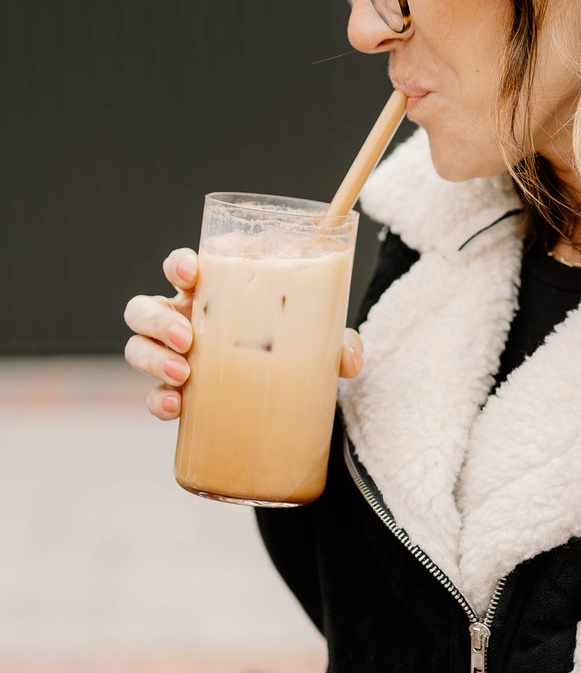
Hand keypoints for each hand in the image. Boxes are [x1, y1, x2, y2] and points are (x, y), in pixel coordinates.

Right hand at [123, 249, 363, 419]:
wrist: (288, 399)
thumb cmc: (293, 350)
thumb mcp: (318, 342)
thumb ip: (338, 344)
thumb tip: (351, 359)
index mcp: (213, 294)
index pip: (182, 268)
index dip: (177, 264)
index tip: (191, 271)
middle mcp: (185, 320)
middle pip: (145, 307)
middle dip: (159, 318)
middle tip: (188, 337)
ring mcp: (175, 357)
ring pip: (138, 347)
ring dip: (152, 357)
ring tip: (185, 373)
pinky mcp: (177, 394)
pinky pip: (153, 396)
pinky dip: (158, 401)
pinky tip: (176, 408)